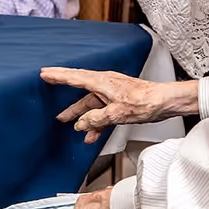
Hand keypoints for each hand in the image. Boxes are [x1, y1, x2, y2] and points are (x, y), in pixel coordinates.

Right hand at [42, 67, 197, 143]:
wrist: (164, 102)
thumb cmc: (144, 102)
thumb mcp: (116, 114)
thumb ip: (96, 119)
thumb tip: (82, 124)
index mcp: (102, 82)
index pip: (74, 78)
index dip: (58, 76)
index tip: (44, 73)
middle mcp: (105, 84)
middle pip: (80, 90)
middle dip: (66, 95)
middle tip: (49, 91)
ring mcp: (112, 92)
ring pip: (91, 104)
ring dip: (82, 116)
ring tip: (70, 125)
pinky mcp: (119, 101)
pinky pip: (102, 111)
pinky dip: (96, 122)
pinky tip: (92, 135)